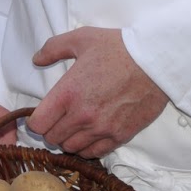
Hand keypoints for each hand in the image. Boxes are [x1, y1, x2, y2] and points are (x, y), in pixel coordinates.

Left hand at [29, 26, 167, 158]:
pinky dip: (88, 147)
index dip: (36, 120)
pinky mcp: (120, 136)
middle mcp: (82, 116)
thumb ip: (53, 48)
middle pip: (52, 139)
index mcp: (68, 93)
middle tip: (60, 117)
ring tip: (76, 125)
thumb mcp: (82, 38)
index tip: (43, 113)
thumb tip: (36, 59)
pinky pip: (94, 153)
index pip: (37, 124)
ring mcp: (101, 129)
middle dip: (52, 129)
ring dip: (69, 139)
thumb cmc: (118, 48)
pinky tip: (91, 134)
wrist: (155, 61)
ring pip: (72, 148)